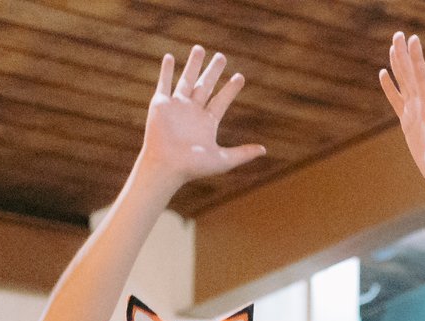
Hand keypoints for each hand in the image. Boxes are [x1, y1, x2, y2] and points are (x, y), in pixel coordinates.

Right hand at [136, 47, 265, 190]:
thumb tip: (264, 150)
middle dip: (213, 71)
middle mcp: (193, 111)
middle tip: (222, 56)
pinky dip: (167, 70)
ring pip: (187, 80)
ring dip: (193, 64)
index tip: (240, 77)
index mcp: (208, 122)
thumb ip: (243, 153)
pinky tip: (170, 57)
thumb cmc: (194, 167)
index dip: (231, 89)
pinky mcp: (160, 104)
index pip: (222, 100)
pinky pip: (164, 83)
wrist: (167, 166)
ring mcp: (177, 106)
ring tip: (199, 48)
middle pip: (206, 86)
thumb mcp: (223, 160)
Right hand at [380, 32, 424, 192]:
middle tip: (398, 34)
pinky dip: (390, 87)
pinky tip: (383, 74)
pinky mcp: (409, 123)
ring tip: (391, 46)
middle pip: (411, 76)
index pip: (421, 79)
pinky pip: (397, 100)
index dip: (416, 59)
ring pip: (405, 84)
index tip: (413, 39)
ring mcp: (416, 115)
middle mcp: (424, 108)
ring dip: (398, 65)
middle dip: (404, 55)